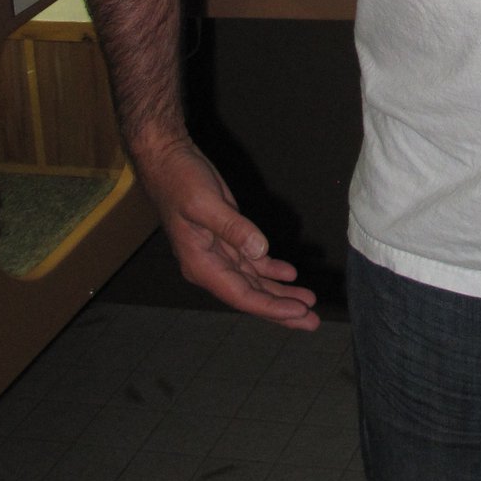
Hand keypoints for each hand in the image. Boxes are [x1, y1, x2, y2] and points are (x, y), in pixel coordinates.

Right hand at [136, 136, 320, 329]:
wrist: (168, 159)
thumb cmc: (180, 181)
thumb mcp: (204, 203)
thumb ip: (233, 228)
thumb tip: (260, 251)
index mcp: (201, 264)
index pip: (241, 295)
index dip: (271, 306)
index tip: (299, 312)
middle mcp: (210, 266)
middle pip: (250, 296)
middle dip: (281, 310)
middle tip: (312, 321)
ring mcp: (219, 254)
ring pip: (254, 282)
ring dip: (280, 292)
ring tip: (309, 301)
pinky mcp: (227, 239)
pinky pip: (252, 263)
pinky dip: (271, 270)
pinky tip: (290, 275)